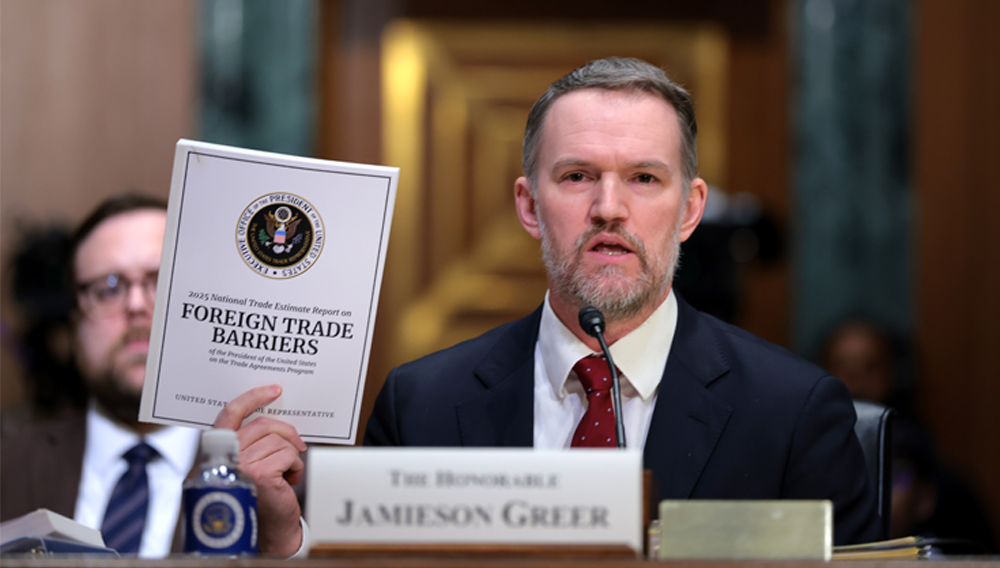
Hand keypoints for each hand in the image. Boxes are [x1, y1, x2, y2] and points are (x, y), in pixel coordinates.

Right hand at [214, 384, 306, 556]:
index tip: (273, 390)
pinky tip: (289, 480)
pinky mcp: (260, 475)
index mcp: (219, 451)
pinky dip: (296, 466)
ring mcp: (241, 466)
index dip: (252, 398)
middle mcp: (225, 458)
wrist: (269, 529)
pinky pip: (288, 455)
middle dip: (286, 432)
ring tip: (286, 472)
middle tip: (297, 444)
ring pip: (279, 441)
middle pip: (262, 425)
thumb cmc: (261, 495)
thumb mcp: (252, 463)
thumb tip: (273, 419)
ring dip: (291, 455)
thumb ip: (252, 442)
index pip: (230, 414)